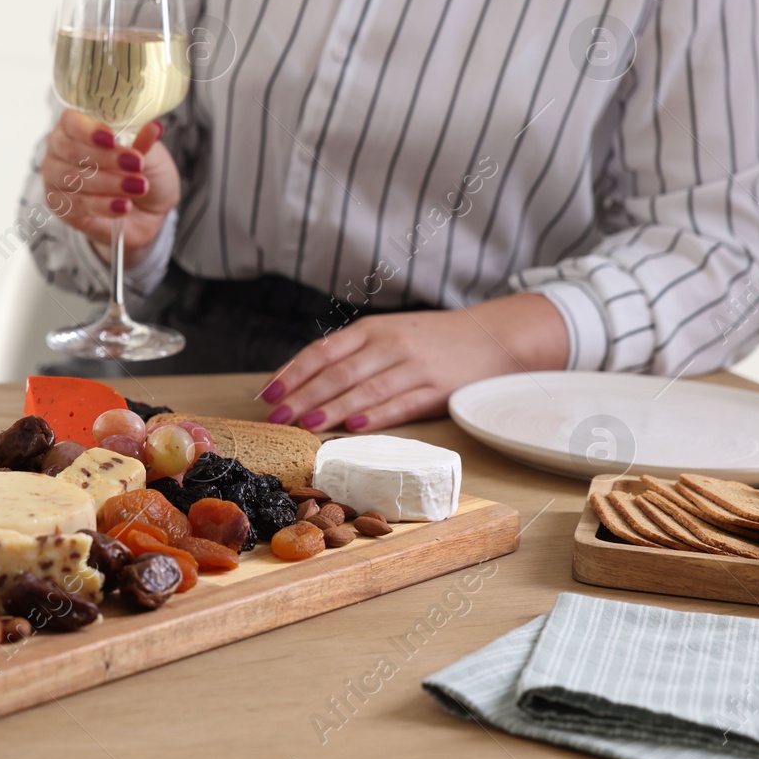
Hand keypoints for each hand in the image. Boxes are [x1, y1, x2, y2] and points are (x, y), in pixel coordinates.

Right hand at [40, 111, 177, 262]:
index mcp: (76, 127)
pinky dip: (103, 205)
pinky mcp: (60, 207)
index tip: (112, 138)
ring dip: (110, 183)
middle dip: (106, 158)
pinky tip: (123, 206)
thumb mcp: (150, 154)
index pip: (70, 121)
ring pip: (74, 179)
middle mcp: (59, 150)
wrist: (146, 210)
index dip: (89, 130)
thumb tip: (154, 128)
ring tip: (138, 187)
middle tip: (137, 164)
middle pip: (71, 150)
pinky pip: (76, 205)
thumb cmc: (140, 172)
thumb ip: (145, 142)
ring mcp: (55, 179)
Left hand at [260, 293, 569, 432]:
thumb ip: (351, 354)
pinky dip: (376, 416)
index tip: (268, 393)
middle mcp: (390, 345)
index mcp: (371, 330)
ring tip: (306, 424)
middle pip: (338, 372)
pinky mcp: (438, 390)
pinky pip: (401, 404)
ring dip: (333, 409)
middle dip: (303, 395)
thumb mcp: (387, 335)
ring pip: (365, 389)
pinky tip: (354, 427)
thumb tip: (302, 381)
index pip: (323, 351)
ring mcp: (414, 367)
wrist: (491, 337)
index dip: (293, 373)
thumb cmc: (429, 340)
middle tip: (277, 417)